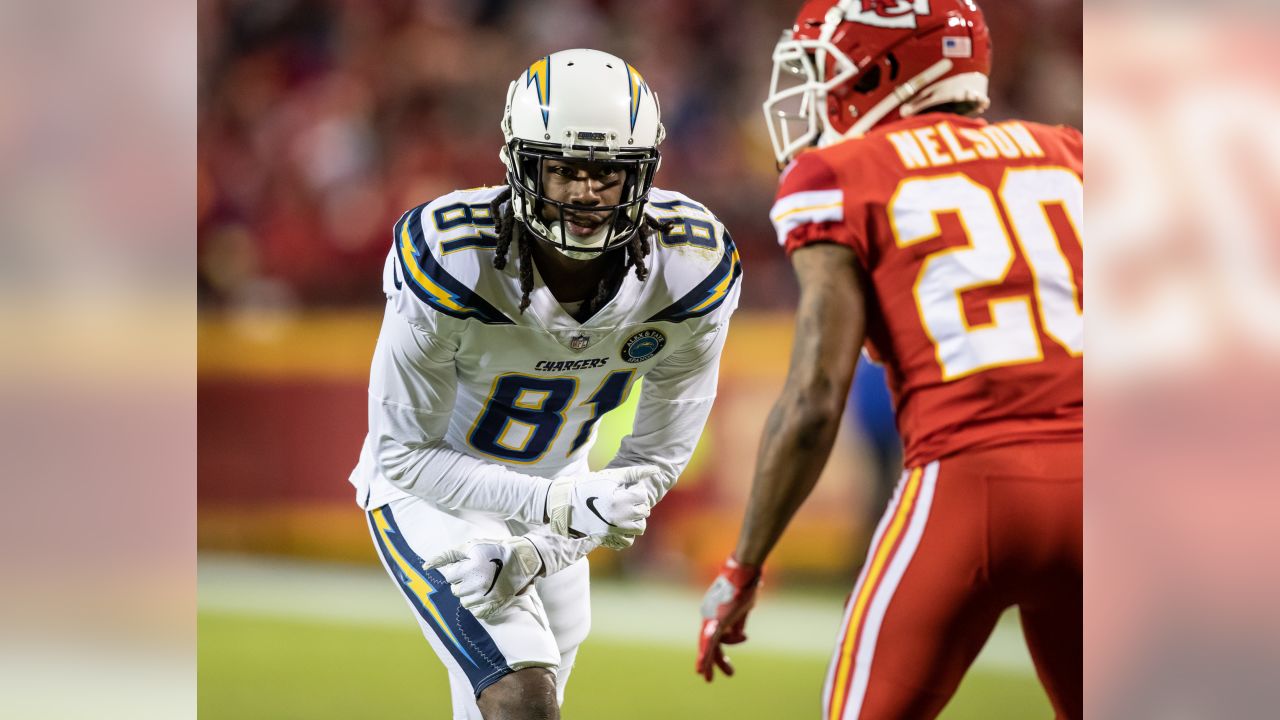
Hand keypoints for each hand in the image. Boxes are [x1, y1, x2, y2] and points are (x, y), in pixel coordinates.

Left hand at [422, 537, 543, 619]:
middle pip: (455, 591)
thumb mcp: (471, 546)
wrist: (522, 560)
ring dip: (469, 594)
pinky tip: (485, 594)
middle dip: (462, 583)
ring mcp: (487, 597)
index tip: (468, 566)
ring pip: (464, 603)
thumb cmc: (493, 550)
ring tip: (481, 583)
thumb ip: (447, 556)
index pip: (449, 576)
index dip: (457, 570)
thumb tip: (426, 566)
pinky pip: (476, 612)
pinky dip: (478, 605)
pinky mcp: (494, 605)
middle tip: (475, 574)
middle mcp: (478, 584)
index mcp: (471, 568)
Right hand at [545, 465, 660, 539]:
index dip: (636, 489)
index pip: (642, 495)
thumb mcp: (610, 477)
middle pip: (644, 512)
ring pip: (639, 528)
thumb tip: (656, 468)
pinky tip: (620, 524)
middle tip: (625, 498)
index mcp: (621, 501)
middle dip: (638, 503)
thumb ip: (633, 473)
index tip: (626, 487)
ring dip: (636, 519)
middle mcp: (620, 518)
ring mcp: (613, 530)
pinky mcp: (607, 538)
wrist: (564, 503)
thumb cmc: (586, 486)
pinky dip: (627, 534)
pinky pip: (627, 541)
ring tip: (625, 512)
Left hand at [696, 557, 761, 681]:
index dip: (723, 645)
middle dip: (711, 660)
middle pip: (708, 642)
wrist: (744, 572)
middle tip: (709, 678)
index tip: (736, 648)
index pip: (716, 634)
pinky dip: (705, 657)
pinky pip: (709, 643)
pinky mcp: (716, 621)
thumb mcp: (743, 608)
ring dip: (708, 664)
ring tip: (708, 679)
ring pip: (707, 646)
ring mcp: (711, 618)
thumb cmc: (745, 586)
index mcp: (715, 612)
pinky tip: (700, 668)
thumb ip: (739, 622)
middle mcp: (709, 615)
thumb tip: (739, 635)